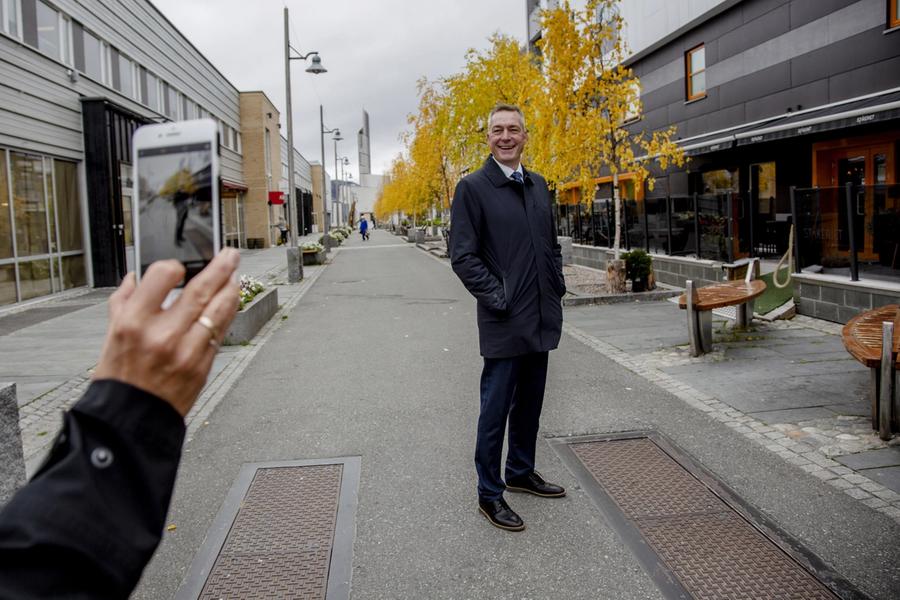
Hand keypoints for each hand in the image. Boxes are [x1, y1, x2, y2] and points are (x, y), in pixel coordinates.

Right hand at [93, 249, 240, 415]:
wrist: (132, 418)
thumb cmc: (120, 377)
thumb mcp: (111, 335)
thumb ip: (124, 301)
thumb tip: (135, 277)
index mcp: (134, 322)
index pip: (163, 275)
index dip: (176, 265)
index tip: (180, 265)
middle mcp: (162, 335)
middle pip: (201, 289)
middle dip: (221, 267)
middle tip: (229, 255)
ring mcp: (187, 351)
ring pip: (219, 310)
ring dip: (232, 288)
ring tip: (235, 274)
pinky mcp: (203, 366)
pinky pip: (221, 331)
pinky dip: (227, 313)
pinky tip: (229, 302)